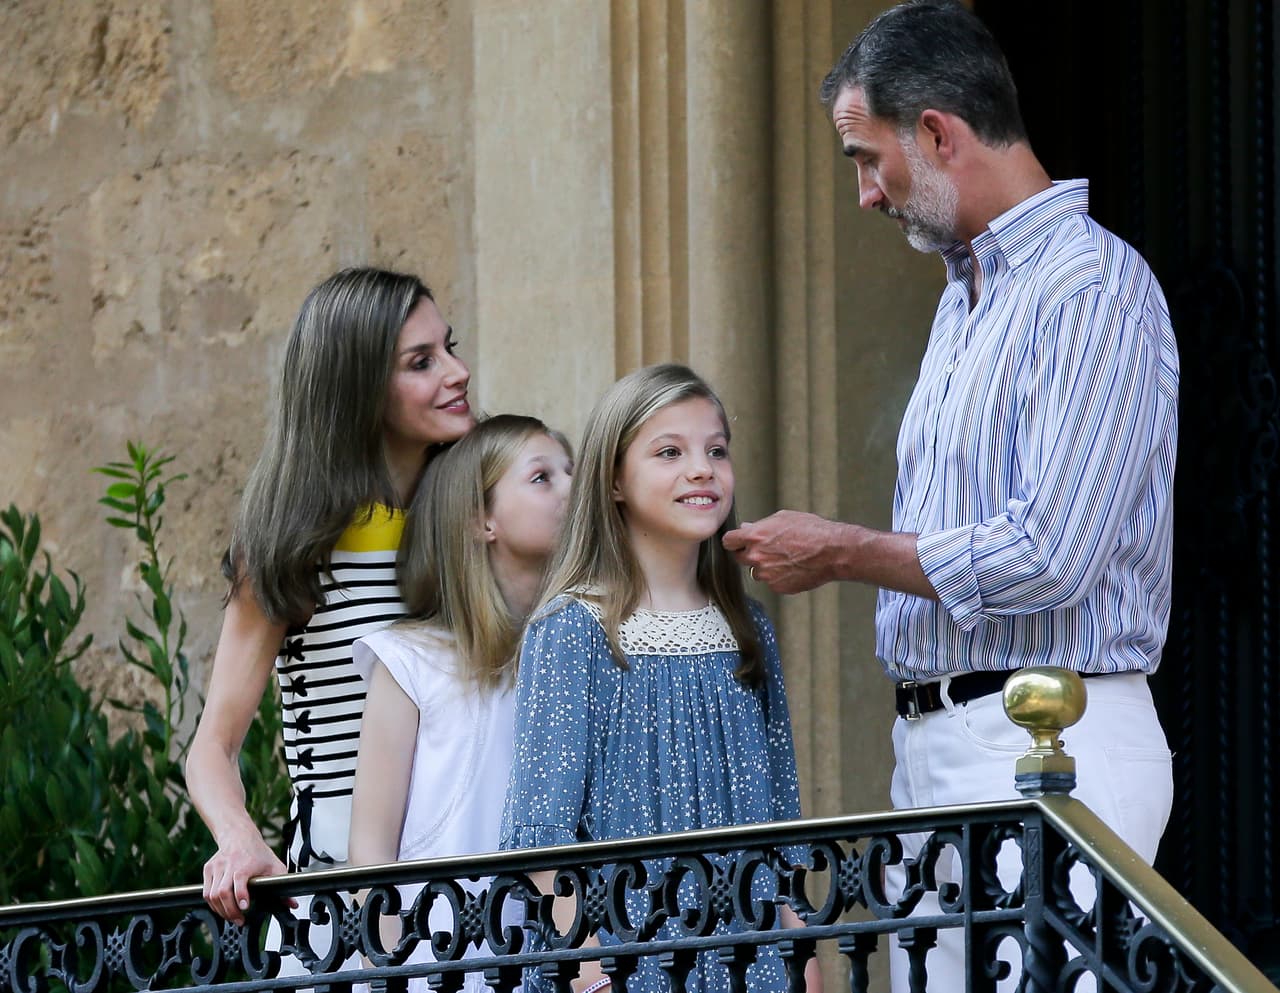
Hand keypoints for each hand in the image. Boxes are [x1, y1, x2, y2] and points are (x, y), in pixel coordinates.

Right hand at [201, 826, 290, 924]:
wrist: (239, 835)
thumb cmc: (257, 852)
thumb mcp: (274, 866)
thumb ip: (282, 885)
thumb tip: (291, 904)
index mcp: (245, 864)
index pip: (239, 882)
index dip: (240, 897)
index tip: (245, 908)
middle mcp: (228, 865)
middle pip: (222, 893)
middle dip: (230, 911)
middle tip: (239, 920)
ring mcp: (216, 867)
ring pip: (211, 895)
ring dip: (220, 910)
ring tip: (231, 916)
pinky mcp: (208, 870)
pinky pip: (206, 892)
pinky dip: (213, 904)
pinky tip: (222, 907)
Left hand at [722, 510, 846, 593]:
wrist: (832, 552)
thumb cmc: (811, 531)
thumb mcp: (783, 518)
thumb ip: (760, 525)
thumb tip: (746, 528)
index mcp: (755, 537)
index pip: (728, 541)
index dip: (734, 541)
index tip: (738, 542)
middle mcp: (756, 557)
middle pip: (739, 558)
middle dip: (749, 553)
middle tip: (767, 549)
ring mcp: (766, 575)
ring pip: (756, 572)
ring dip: (765, 567)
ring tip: (785, 558)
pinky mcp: (778, 587)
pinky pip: (771, 582)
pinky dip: (778, 577)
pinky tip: (793, 568)